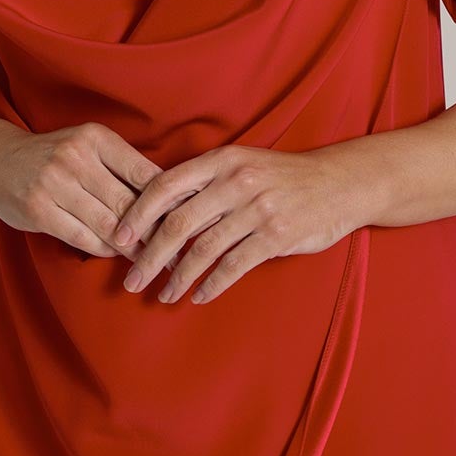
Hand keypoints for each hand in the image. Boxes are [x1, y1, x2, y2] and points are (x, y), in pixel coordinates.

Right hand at [0, 119, 164, 258]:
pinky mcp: (39, 210)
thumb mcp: (86, 146)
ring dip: (132, 246)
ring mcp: (55, 184)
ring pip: (106, 224)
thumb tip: (166, 193)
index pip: (141, 171)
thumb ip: (119, 166)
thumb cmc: (53, 156)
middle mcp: (76, 157)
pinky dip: (103, 249)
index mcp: (95, 137)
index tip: (186, 217)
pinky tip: (116, 255)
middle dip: (154, 229)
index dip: (166, 198)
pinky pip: (82, 237)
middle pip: (127, 201)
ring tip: (152, 259)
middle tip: (176, 248)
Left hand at [112, 144, 361, 305]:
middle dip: (149, 256)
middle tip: (130, 280)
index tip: (117, 239)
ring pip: (203, 250)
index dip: (138, 214)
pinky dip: (211, 285)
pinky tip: (198, 296)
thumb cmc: (281, 177)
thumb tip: (158, 211)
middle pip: (178, 223)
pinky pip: (233, 266)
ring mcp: (257, 208)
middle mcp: (236, 181)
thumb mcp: (242, 164)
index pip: (166, 185)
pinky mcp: (276, 235)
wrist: (338, 182)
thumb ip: (206, 183)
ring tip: (162, 296)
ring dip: (178, 278)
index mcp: (222, 160)